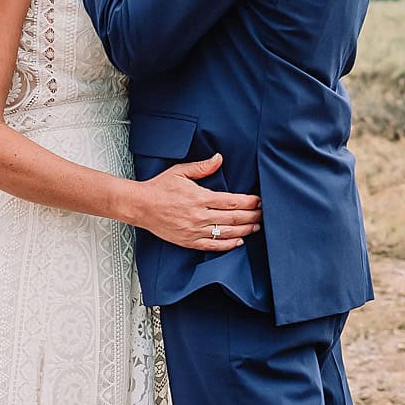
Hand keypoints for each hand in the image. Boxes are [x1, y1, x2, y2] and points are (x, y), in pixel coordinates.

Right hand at [129, 154, 262, 252]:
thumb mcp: (180, 172)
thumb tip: (219, 158)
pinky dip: (227, 245)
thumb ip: (202, 167)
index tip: (258, 201)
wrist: (140, 206)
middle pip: (233, 218)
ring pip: (226, 233)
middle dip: (251, 216)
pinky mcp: (189, 241)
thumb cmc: (159, 187)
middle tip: (263, 214)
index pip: (231, 202)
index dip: (248, 202)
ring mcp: (194, 230)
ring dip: (244, 230)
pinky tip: (238, 241)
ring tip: (256, 227)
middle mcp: (199, 216)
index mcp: (199, 197)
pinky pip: (212, 245)